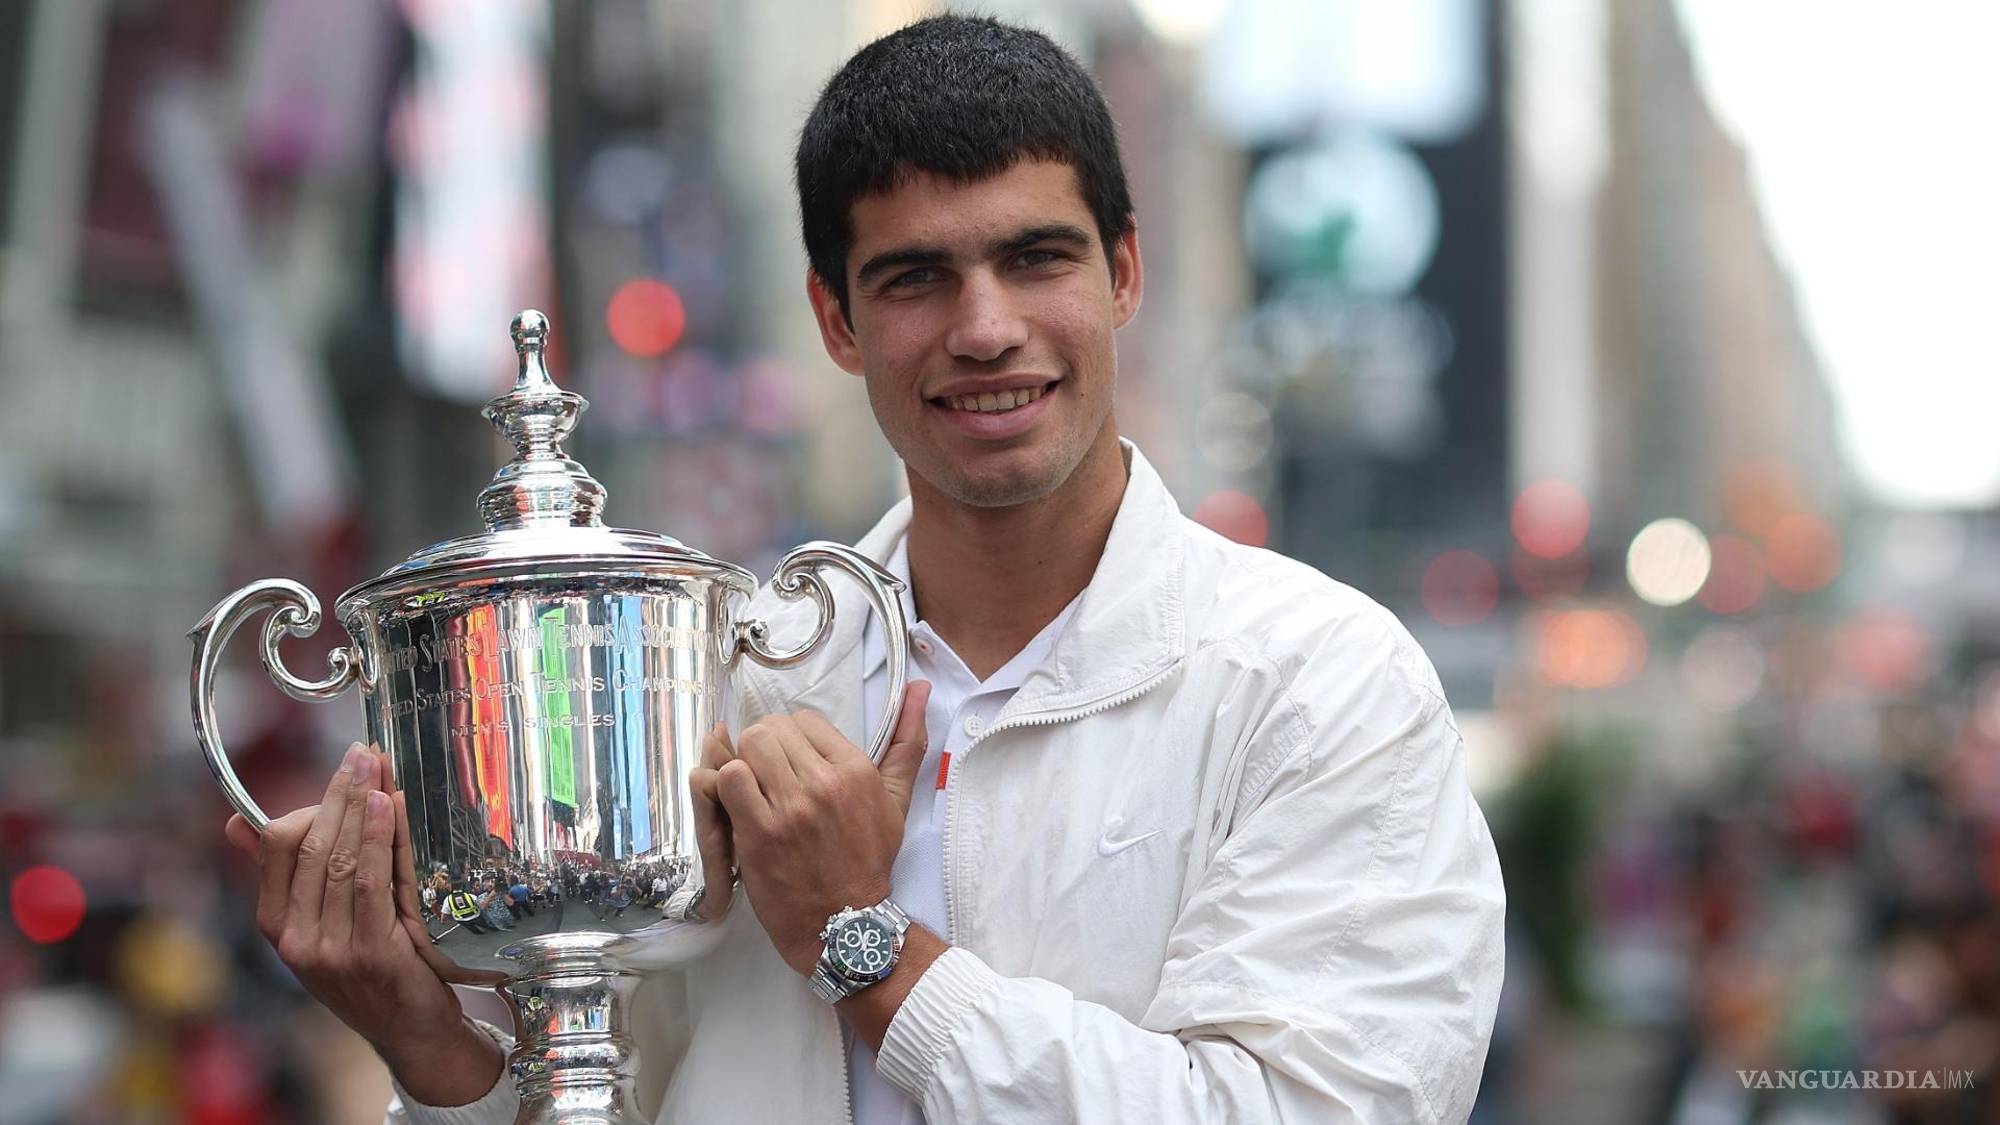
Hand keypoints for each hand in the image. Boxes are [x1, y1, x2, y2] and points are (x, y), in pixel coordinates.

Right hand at [224, 744, 502, 1104]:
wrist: (410, 1030)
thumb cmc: (370, 969)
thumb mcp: (321, 924)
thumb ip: (289, 875)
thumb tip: (237, 824)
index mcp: (277, 925)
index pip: (277, 846)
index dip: (310, 800)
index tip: (343, 767)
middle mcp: (295, 938)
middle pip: (310, 845)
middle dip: (338, 791)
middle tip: (364, 753)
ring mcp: (329, 948)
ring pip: (338, 858)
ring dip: (360, 804)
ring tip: (378, 767)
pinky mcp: (367, 953)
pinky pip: (368, 881)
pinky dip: (376, 837)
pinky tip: (388, 806)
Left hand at [691, 682, 931, 974]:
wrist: (845, 922)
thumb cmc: (868, 860)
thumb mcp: (896, 800)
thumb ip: (907, 743)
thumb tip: (922, 688)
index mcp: (855, 770)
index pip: (804, 720)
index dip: (791, 739)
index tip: (792, 765)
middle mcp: (824, 783)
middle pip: (772, 728)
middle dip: (764, 747)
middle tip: (767, 776)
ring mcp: (791, 808)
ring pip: (749, 746)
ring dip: (743, 764)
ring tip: (752, 789)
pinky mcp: (760, 833)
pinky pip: (729, 779)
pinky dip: (726, 787)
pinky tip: (740, 807)